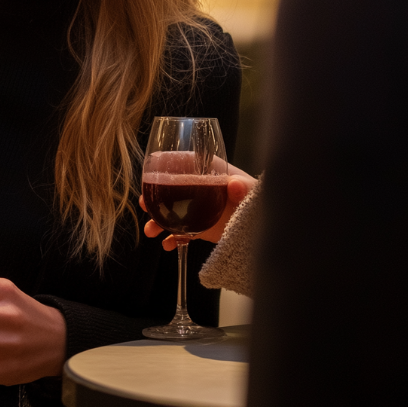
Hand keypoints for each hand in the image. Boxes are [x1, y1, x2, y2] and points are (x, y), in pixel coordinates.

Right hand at [139, 166, 255, 250]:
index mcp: (207, 170)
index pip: (181, 161)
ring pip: (170, 211)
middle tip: (144, 204)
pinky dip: (172, 239)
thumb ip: (242, 185)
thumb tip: (234, 184)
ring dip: (157, 220)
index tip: (150, 171)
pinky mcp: (200, 228)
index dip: (163, 165)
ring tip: (150, 231)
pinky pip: (181, 232)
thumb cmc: (255, 199)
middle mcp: (198, 187)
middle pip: (169, 187)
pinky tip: (167, 245)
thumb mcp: (249, 190)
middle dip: (153, 196)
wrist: (263, 227)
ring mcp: (197, 208)